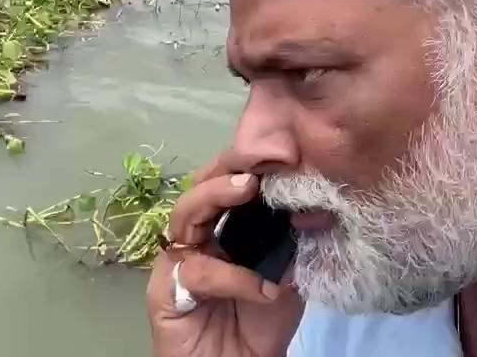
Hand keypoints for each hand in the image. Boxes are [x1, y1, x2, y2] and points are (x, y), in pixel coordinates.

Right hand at [147, 157, 303, 356]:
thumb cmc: (260, 326)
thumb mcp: (288, 277)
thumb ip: (293, 243)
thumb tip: (312, 207)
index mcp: (222, 231)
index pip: (225, 186)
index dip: (244, 166)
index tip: (277, 151)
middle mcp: (195, 240)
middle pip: (198, 189)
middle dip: (225, 169)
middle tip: (255, 162)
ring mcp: (176, 264)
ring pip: (185, 214)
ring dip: (216, 196)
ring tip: (248, 188)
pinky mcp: (164, 293)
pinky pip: (198, 271)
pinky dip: (232, 275)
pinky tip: (261, 288)